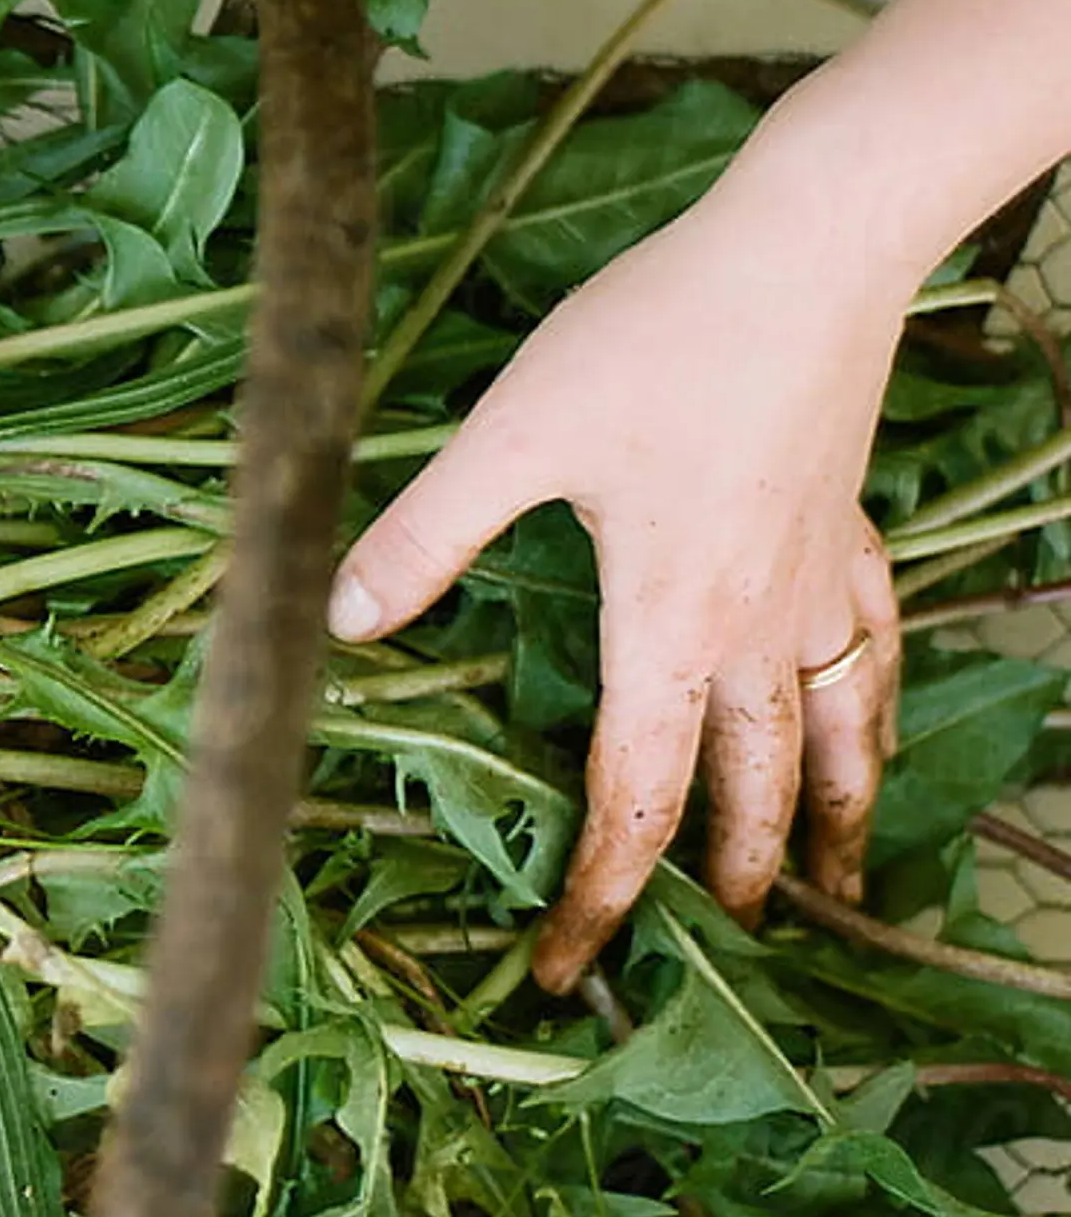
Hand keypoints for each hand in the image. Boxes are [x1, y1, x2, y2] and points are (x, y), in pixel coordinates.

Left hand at [328, 197, 905, 993]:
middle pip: (749, 790)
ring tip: (826, 884)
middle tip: (710, 949)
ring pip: (836, 733)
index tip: (566, 969)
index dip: (599, 898)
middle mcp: (756, 630)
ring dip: (825, 816)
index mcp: (668, 630)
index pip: (633, 801)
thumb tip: (342, 623)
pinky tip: (868, 713)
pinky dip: (874, 704)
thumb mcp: (511, 436)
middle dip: (720, 879)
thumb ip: (423, 535)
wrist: (807, 247)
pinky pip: (874, 644)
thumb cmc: (657, 337)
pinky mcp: (844, 522)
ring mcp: (814, 580)